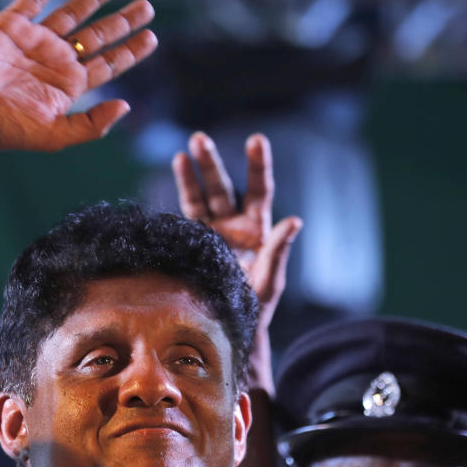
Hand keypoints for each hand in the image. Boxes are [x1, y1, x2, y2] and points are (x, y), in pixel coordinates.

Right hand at [0, 0, 156, 160]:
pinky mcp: (12, 24)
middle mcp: (55, 60)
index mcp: (68, 86)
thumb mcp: (55, 136)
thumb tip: (126, 105)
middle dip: (123, 20)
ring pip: (73, 11)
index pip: (108, 64)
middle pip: (98, 35)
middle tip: (147, 6)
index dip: (131, 51)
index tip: (152, 37)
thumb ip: (92, 124)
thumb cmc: (5, 130)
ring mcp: (35, 40)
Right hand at [173, 132, 301, 332]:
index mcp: (257, 229)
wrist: (230, 327)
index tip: (256, 140)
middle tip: (199, 139)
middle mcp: (233, 225)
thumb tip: (295, 220)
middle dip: (210, 163)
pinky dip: (179, 199)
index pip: (259, 190)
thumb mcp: (270, 281)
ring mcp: (211, 232)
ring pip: (200, 198)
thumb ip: (278, 250)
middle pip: (222, 187)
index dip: (257, 165)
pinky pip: (184, 217)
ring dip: (191, 176)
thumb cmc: (256, 308)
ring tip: (181, 154)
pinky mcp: (192, 244)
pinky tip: (170, 185)